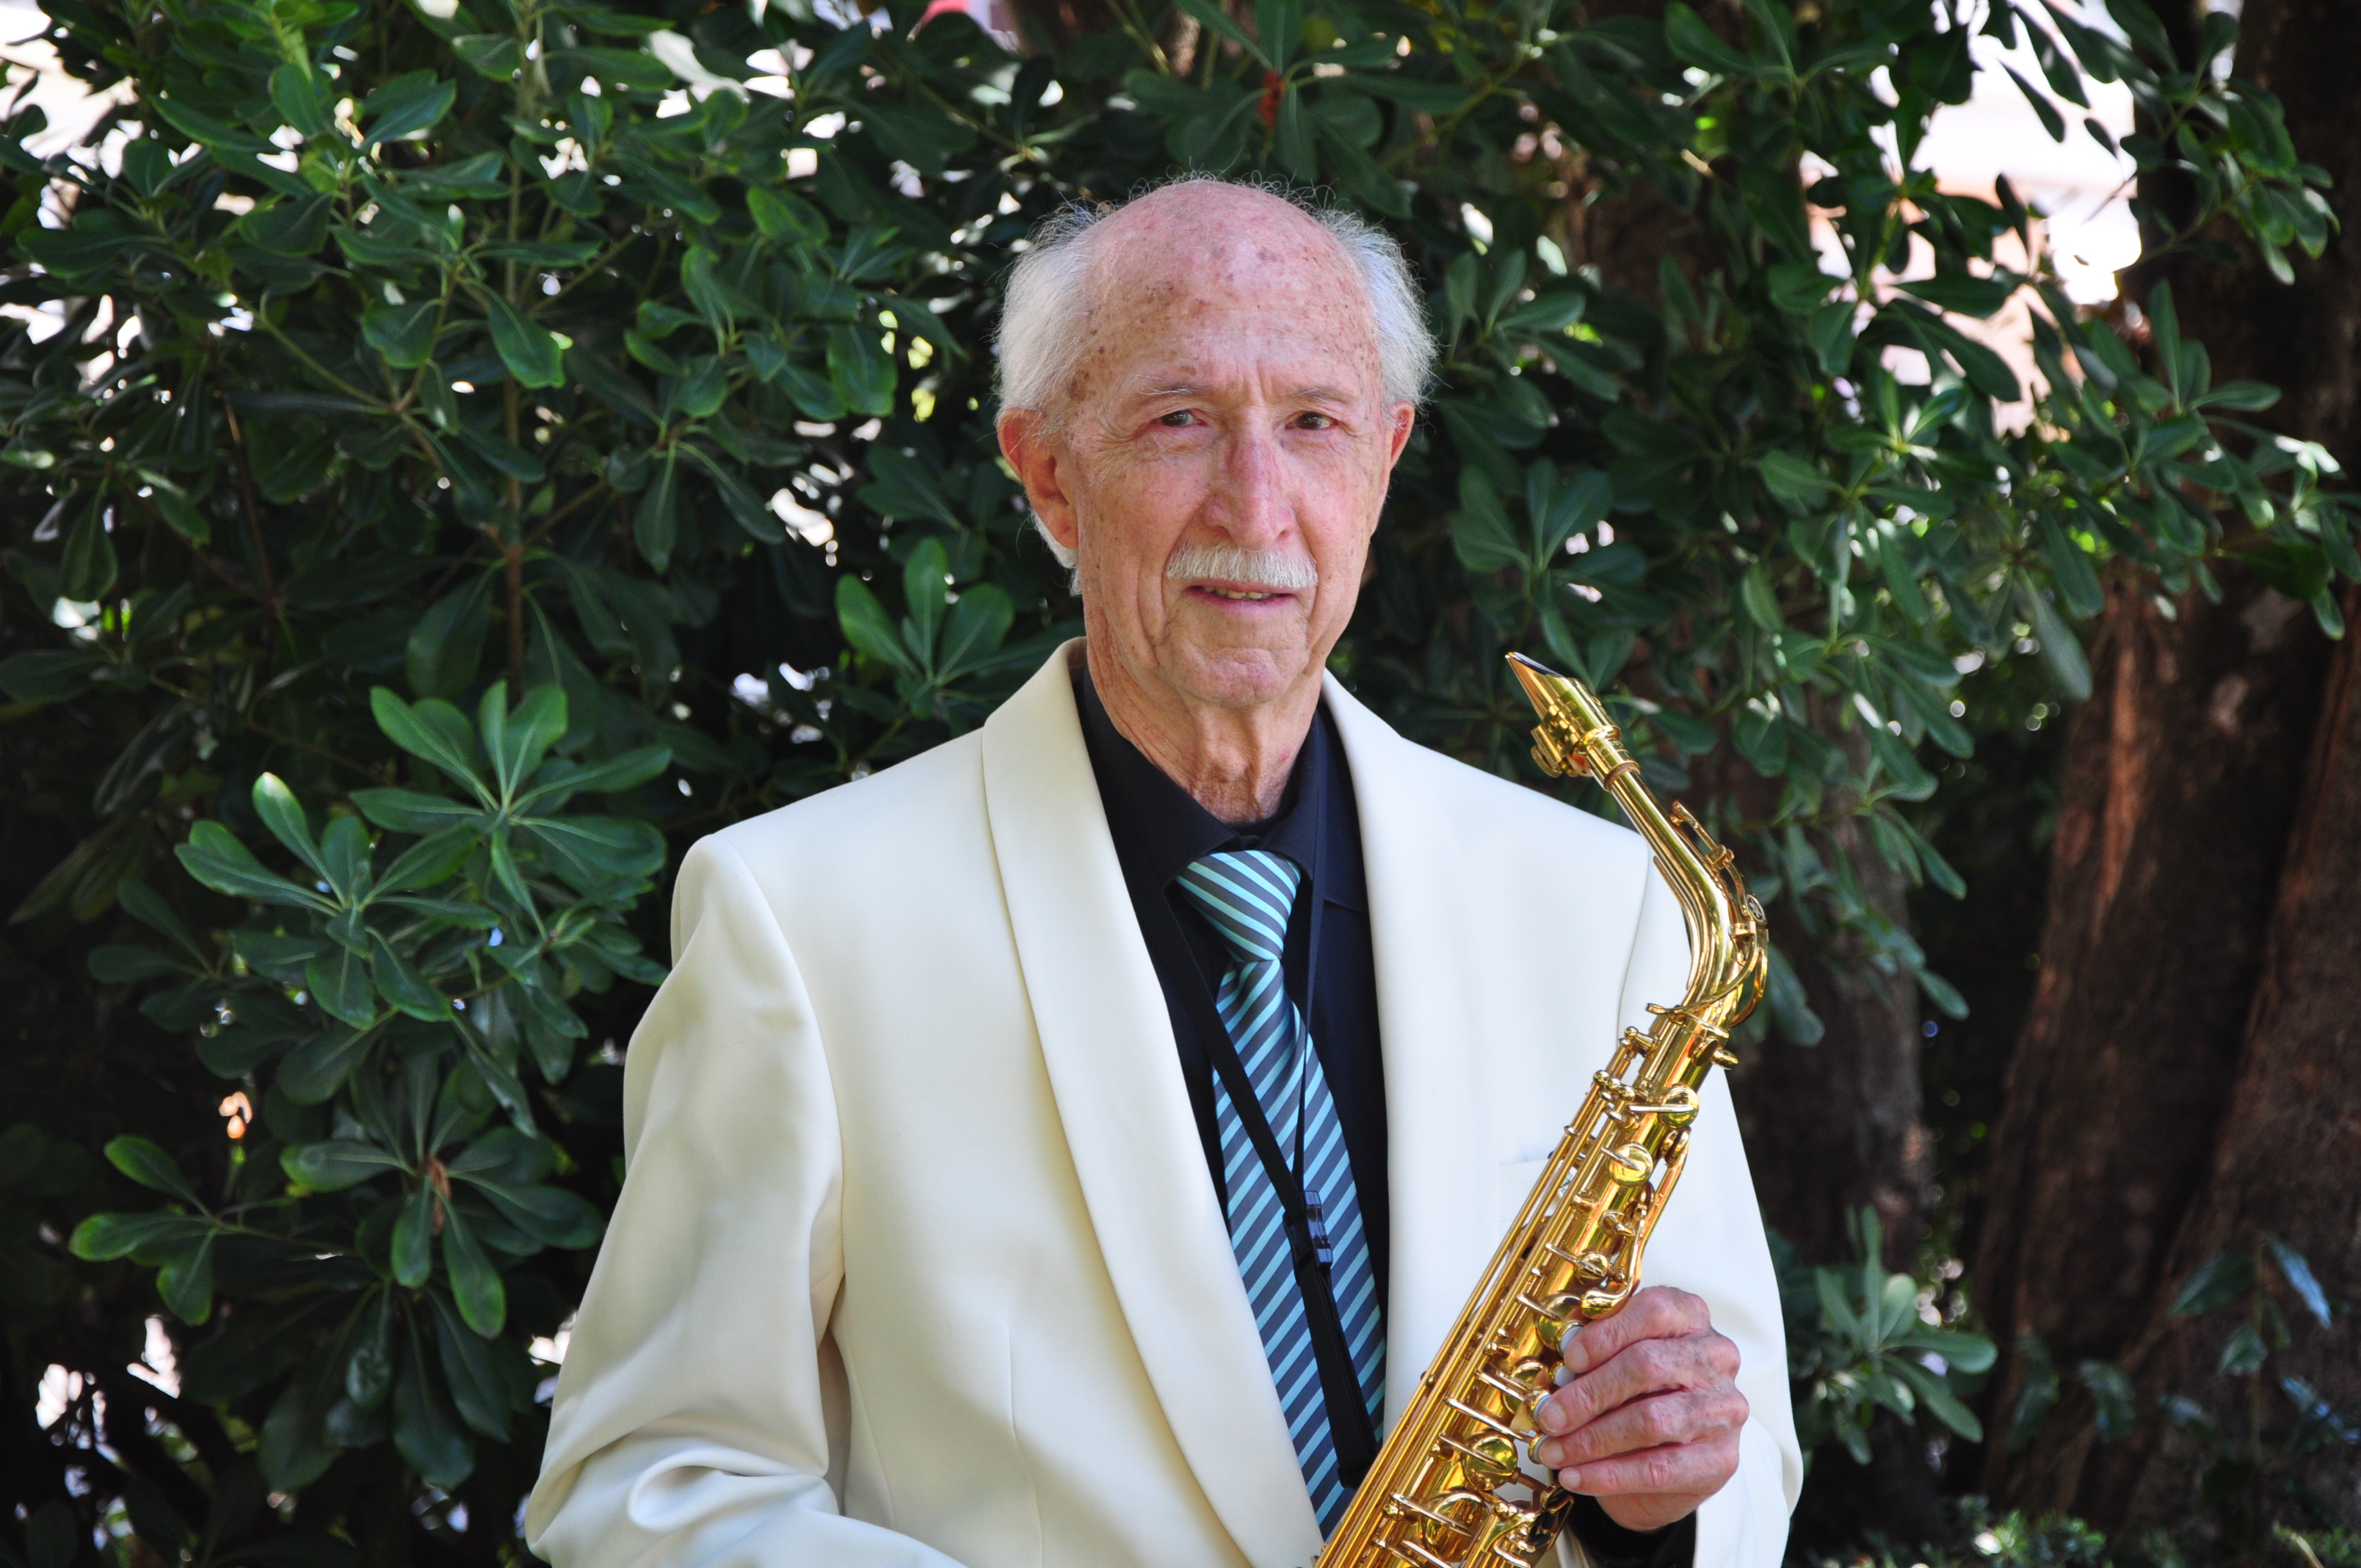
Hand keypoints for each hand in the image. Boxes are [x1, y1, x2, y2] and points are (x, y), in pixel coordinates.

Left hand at [1528, 1285, 1745, 1533]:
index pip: (1654, 1311)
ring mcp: (1724, 1409)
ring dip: (1591, 1439)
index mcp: (1691, 1316)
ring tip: (1552, 1450)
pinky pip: (1657, 1469)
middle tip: (1548, 1416)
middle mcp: (1716, 1357)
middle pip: (1648, 1366)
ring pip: (1651, 1420)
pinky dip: (1607, 1475)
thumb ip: (1593, 1350)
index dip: (1606, 1334)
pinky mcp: (1721, 1459)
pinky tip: (1574, 1476)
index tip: (1569, 1360)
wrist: (1672, 1459)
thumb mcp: (1617, 1359)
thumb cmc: (1637, 1393)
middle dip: (1588, 1395)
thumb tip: (1559, 1361)